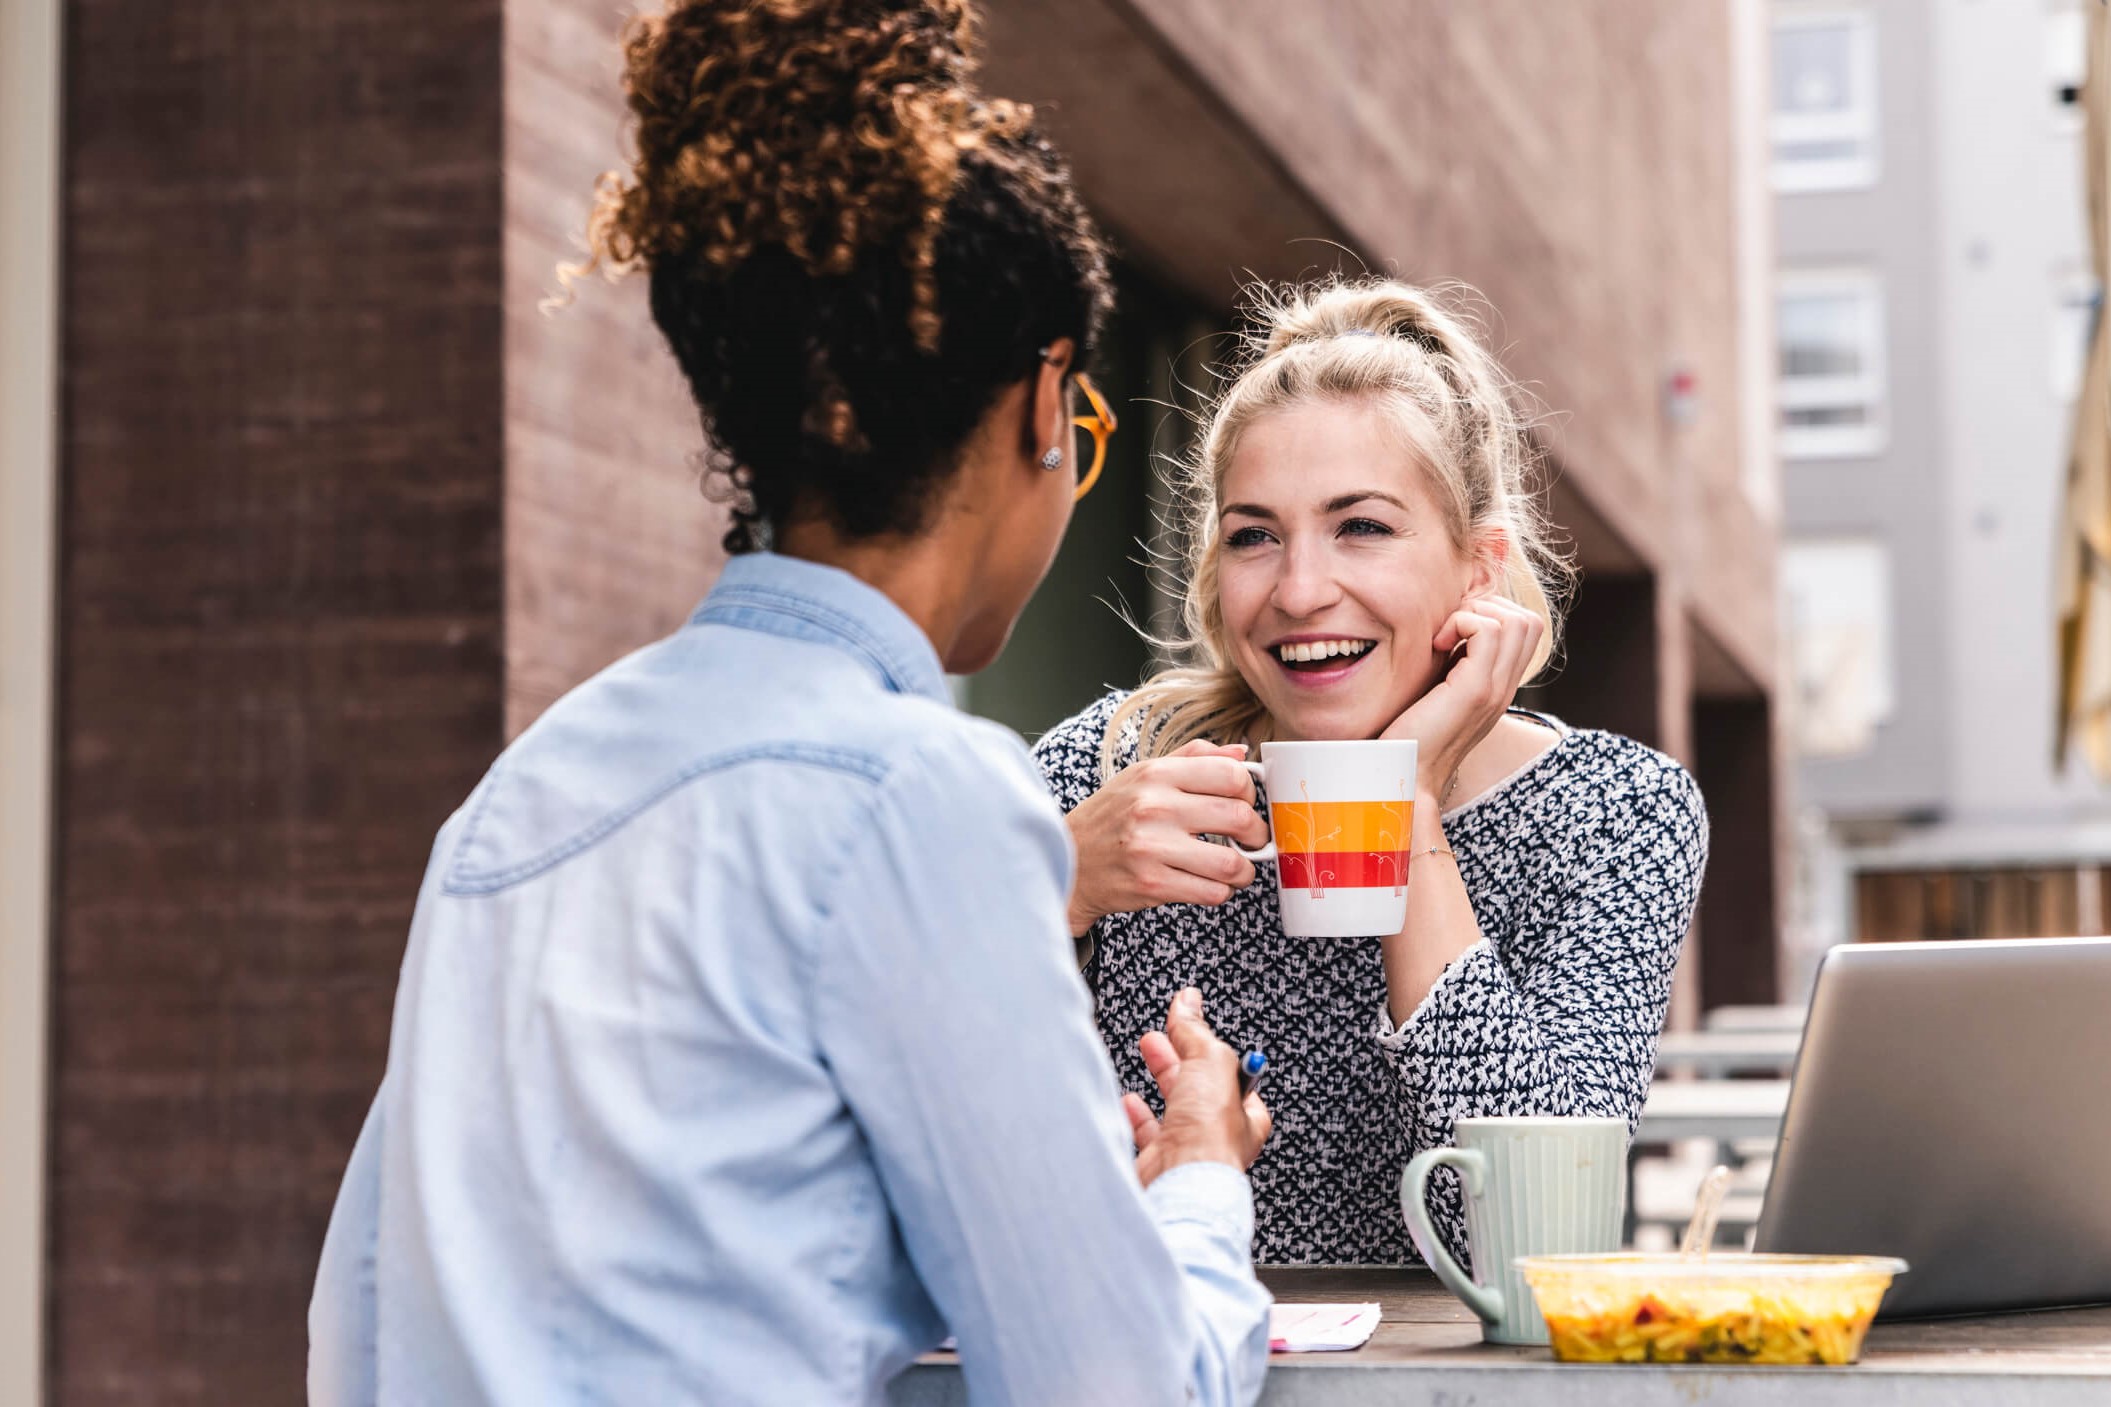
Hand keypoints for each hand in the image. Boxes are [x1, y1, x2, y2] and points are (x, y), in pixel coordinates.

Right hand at [1062, 740, 1270, 936]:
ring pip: (1230, 863)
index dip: (1250, 793)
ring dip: (1243, 871)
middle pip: (1239, 818)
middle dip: (1257, 834)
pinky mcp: (1151, 884)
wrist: (1068, 861)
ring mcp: (1152, 847)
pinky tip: (1208, 884)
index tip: (1245, 805)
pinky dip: (1219, 892)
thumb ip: (1193, 758)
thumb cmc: (1110, 817)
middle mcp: (1154, 806)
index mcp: (1156, 774)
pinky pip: (1211, 892)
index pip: (1231, 775)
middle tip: (1252, 841)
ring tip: (1236, 870)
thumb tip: (1242, 754)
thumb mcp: (1142, 775)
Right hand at [1123, 988, 1271, 1185]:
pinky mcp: (1159, 1162)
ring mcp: (1187, 1150)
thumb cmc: (1209, 1136)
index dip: (1206, 1045)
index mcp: (1245, 1114)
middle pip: (1197, 1086)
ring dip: (1159, 1080)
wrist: (1179, 1181)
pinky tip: (1130, 1102)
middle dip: (1178, 1056)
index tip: (1188, 1021)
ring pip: (1173, 1108)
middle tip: (1160, 1036)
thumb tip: (1188, 1002)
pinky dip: (1137, 1114)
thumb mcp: (1211, 1063)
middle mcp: (1218, 1135)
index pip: (1228, 1071)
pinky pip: (1147, 1133)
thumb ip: (1196, 1032)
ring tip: (1148, 1055)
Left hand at [1381, 594, 1544, 796]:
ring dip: (1474, 613)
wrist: (1401, 775)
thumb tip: (1446, 628)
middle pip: (1530, 621)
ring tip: (1443, 636)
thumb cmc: (1407, 734)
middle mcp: (1504, 688)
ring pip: (1517, 620)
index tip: (1454, 630)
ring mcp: (1495, 689)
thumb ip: (1452, 663)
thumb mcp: (1437, 691)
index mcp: (1498, 687)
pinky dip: (1460, 623)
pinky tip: (1436, 645)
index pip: (1526, 631)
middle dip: (1488, 606)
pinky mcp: (1475, 690)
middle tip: (1450, 627)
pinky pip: (1488, 629)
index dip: (1493, 613)